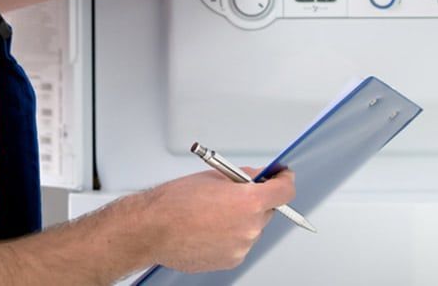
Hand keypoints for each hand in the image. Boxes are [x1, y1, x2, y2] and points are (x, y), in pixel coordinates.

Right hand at [143, 168, 295, 272]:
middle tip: (234, 194)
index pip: (284, 191)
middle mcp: (249, 227)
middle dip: (256, 201)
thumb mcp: (213, 176)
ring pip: (252, 228)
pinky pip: (240, 244)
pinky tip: (209, 228)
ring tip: (213, 214)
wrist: (153, 229)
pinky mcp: (231, 260)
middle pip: (268, 210)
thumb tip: (258, 177)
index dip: (284, 181)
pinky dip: (231, 236)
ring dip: (241, 220)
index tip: (282, 177)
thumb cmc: (175, 202)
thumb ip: (243, 177)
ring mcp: (241, 247)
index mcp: (248, 202)